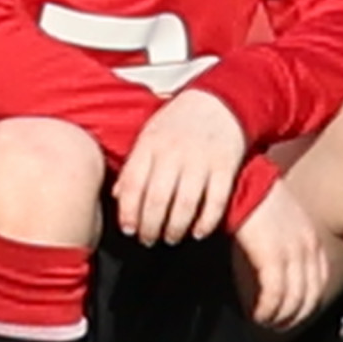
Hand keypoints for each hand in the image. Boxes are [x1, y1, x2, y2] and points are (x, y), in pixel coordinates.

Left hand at [114, 86, 249, 244]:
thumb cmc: (178, 122)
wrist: (219, 101)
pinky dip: (206, 222)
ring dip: (175, 228)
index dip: (128, 212)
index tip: (128, 229)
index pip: (133, 184)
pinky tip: (198, 232)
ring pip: (185, 205)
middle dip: (150, 227)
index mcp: (150, 144)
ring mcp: (201, 160)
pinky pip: (215, 202)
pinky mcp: (225, 166)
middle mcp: (174, 152)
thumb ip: (133, 165)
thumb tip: (117, 196)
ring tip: (170, 238)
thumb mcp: (149, 136)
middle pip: (157, 200)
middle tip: (148, 239)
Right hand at [229, 180, 342, 334]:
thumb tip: (280, 267)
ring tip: (265, 322)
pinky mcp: (271, 256)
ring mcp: (291, 252)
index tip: (292, 313)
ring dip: (280, 317)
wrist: (240, 180)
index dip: (307, 303)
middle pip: (309, 295)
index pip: (319, 281)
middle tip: (278, 326)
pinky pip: (275, 295)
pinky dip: (268, 309)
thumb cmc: (254, 198)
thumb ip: (286, 242)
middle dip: (295, 316)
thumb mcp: (281, 220)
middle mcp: (307, 247)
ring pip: (293, 299)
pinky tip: (258, 314)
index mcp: (311, 238)